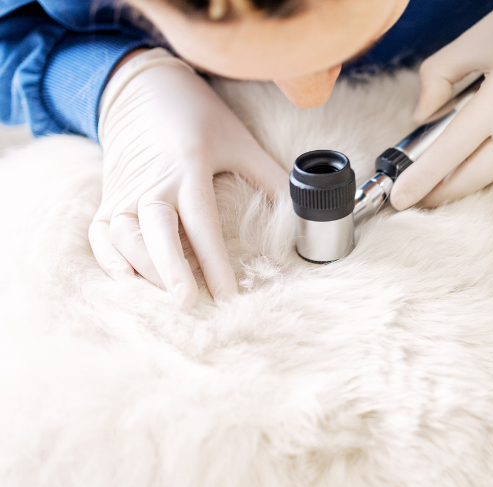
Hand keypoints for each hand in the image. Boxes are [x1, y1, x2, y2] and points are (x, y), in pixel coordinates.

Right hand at [89, 48, 287, 306]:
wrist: (143, 87)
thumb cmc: (199, 118)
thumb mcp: (239, 141)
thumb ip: (270, 178)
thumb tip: (303, 216)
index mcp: (188, 167)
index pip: (201, 223)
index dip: (214, 262)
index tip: (228, 294)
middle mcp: (151, 182)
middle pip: (155, 232)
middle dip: (170, 270)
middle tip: (187, 302)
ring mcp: (124, 190)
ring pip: (122, 235)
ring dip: (144, 268)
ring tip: (170, 296)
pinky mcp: (108, 196)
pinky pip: (100, 232)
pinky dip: (109, 259)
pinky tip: (128, 281)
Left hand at [389, 0, 492, 209]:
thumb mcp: (475, 39)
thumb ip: (437, 77)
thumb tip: (421, 117)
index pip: (455, 148)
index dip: (424, 177)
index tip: (401, 197)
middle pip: (478, 175)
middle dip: (443, 192)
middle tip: (415, 196)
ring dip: (468, 176)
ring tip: (440, 173)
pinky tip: (477, 153)